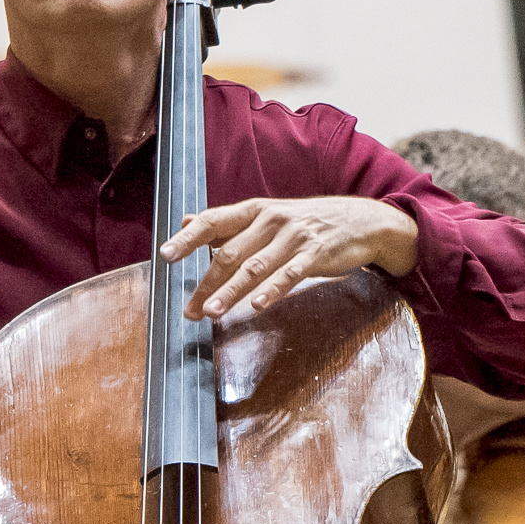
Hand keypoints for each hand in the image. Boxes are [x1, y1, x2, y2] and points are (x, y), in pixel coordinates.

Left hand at [163, 196, 417, 320]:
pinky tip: (255, 305)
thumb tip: (187, 221)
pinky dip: (271, 290)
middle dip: (206, 283)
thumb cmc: (305, 222)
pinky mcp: (315, 254)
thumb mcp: (265, 216)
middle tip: (189, 309)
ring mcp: (293, 237)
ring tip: (211, 312)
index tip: (165, 255)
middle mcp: (270, 220)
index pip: (213, 221)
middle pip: (230, 253)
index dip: (187, 238)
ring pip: (255, 267)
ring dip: (230, 291)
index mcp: (254, 211)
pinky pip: (289, 275)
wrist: (359, 221)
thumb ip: (228, 223)